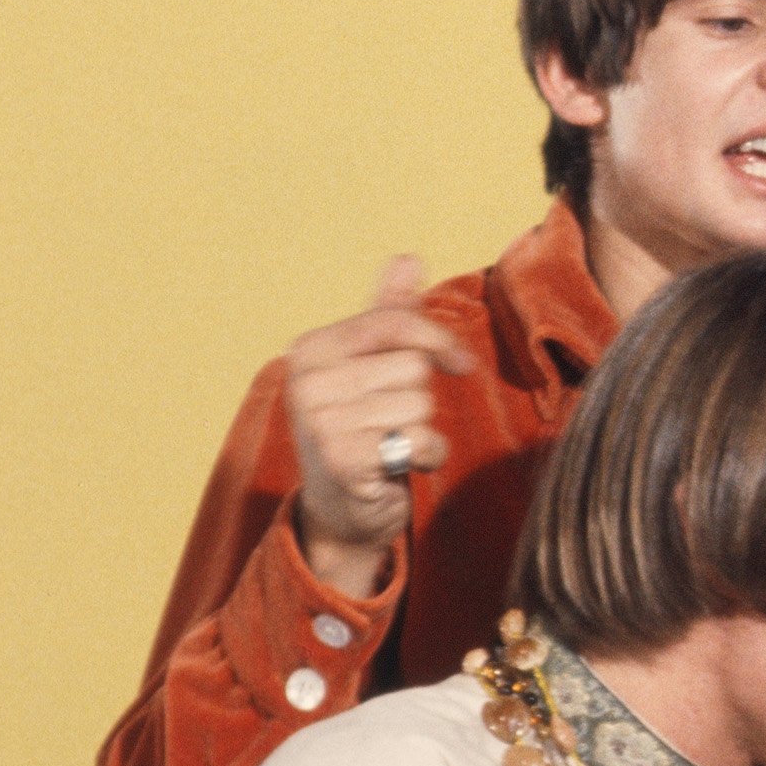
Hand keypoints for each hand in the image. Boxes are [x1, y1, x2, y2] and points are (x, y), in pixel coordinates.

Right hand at [282, 257, 473, 596]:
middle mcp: (306, 381)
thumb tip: (409, 258)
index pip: (397, 323)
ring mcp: (320, 422)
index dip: (439, 341)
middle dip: (418, 397)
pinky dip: (425, 457)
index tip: (459, 362)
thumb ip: (389, 314)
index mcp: (310, 349)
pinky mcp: (343, 461)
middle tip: (389, 421)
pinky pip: (422, 441)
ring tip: (390, 444)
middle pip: (414, 367)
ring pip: (420, 405)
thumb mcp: (371, 366)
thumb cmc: (362, 426)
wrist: (341, 507)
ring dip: (422, 430)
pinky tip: (397, 467)